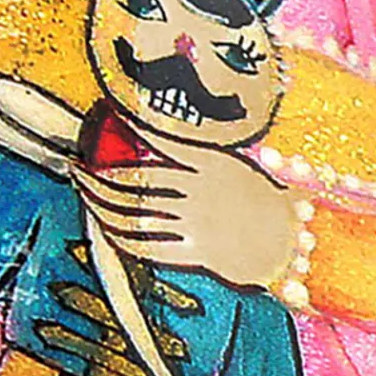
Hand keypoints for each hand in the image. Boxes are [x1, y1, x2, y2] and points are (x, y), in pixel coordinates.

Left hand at [75, 137, 296, 287]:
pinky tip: (107, 231)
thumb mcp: (241, 166)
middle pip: (137, 181)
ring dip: (102, 206)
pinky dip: (122, 238)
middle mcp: (202, 190)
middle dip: (99, 177)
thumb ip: (203, 156)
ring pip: (136, 214)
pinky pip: (149, 246)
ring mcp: (199, 222)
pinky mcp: (199, 252)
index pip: (161, 142)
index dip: (128, 132)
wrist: (298, 243)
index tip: (105, 122)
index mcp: (213, 162)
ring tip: (86, 197)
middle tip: (78, 171)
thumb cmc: (269, 202)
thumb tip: (160, 141)